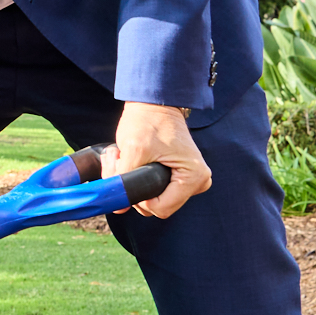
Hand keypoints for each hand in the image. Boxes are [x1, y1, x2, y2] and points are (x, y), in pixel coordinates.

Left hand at [114, 101, 208, 218]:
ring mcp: (190, 181)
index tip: (127, 175)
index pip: (161, 209)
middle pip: (156, 205)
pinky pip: (154, 189)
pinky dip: (136, 177)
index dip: (138, 198)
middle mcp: (197, 183)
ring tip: (124, 156)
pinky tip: (130, 159)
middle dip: (132, 187)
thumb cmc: (147, 122)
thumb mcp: (132, 150)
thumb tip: (117, 207)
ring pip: (151, 198)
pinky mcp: (179, 178)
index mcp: (194, 177)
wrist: (154, 105)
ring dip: (131, 181)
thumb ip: (122, 180)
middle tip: (121, 160)